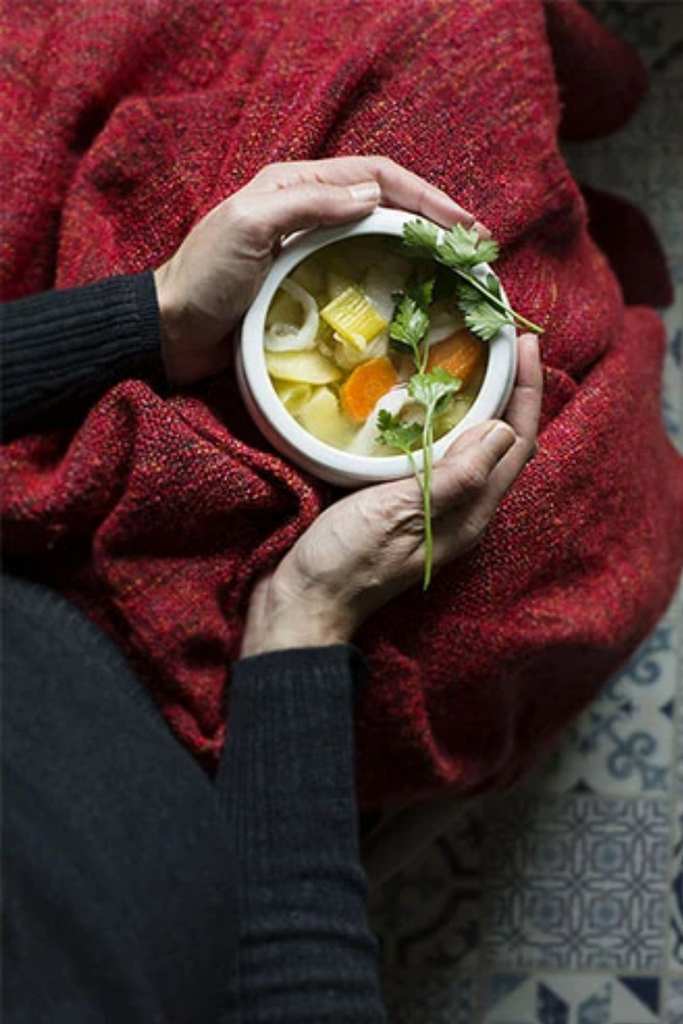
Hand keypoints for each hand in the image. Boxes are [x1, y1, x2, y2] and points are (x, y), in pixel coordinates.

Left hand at [153, 156, 486, 384]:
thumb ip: (308, 204)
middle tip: (475, 247)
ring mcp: (310, 248)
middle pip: (386, 203)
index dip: (425, 196)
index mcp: (295, 184)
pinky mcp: (309, 283)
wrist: (171, 330)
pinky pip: (362, 272)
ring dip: (420, 248)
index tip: (463, 225)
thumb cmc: (205, 277)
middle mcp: (308, 208)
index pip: (376, 176)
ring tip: (457, 269)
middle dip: (433, 219)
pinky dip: (394, 277)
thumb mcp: (249, 227)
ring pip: (379, 237)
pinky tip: (416, 294)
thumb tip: (374, 196)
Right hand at [241, 333, 542, 654]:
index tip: (524, 341)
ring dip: (485, 404)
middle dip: (513, 391)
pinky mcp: (408, 505)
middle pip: (505, 444)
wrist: (304, 601)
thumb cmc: (348, 560)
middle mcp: (464, 509)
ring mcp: (436, 508)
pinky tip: (428, 403)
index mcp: (471, 511)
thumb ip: (454, 476)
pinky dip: (448, 422)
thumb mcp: (399, 512)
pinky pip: (443, 455)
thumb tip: (503, 429)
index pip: (516, 443)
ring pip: (476, 448)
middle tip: (504, 342)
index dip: (526, 390)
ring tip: (476, 361)